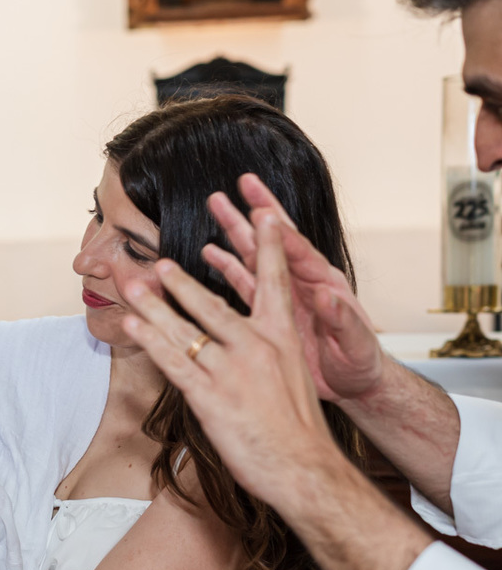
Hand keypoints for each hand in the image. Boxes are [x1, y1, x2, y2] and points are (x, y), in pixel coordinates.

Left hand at [121, 214, 344, 509]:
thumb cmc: (299, 429)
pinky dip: (151, 341)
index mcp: (282, 338)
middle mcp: (257, 347)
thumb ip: (270, 350)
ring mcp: (233, 371)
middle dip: (180, 281)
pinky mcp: (213, 397)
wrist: (306, 469)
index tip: (262, 213)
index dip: (267, 247)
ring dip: (155, 305)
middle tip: (157, 259)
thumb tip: (251, 335)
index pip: (273, 283)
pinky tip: (133, 325)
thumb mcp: (294, 377)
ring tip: (132, 284)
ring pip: (186, 329)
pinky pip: (174, 363)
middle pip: (212, 304)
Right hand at [203, 173, 383, 403]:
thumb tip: (328, 297)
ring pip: (255, 256)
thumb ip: (341, 319)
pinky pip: (244, 283)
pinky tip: (210, 253)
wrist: (354, 384)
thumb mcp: (355, 343)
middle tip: (237, 186)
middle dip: (255, 212)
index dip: (279, 233)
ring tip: (217, 207)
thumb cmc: (359, 364)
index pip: (299, 252)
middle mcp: (303, 282)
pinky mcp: (270, 311)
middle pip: (275, 241)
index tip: (261, 211)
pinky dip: (227, 267)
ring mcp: (285, 294)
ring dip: (235, 232)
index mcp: (325, 284)